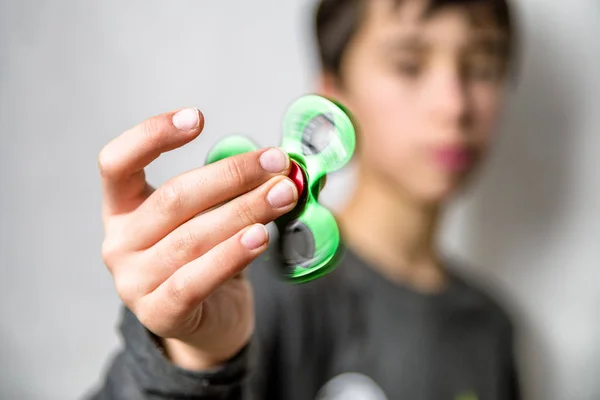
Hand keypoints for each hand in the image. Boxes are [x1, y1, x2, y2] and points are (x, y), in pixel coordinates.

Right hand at [98, 108, 297, 369]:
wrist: (208, 322)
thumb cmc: (207, 258)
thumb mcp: (208, 218)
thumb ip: (229, 193)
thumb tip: (276, 166)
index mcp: (122, 209)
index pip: (117, 163)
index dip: (151, 135)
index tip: (197, 117)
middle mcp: (118, 242)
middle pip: (173, 198)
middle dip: (231, 175)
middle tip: (277, 162)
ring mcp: (133, 282)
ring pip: (191, 237)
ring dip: (245, 210)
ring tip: (284, 194)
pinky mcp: (159, 313)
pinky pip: (197, 279)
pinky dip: (231, 254)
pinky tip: (260, 236)